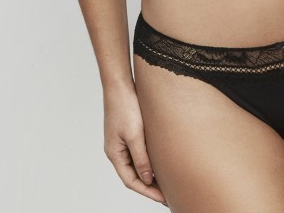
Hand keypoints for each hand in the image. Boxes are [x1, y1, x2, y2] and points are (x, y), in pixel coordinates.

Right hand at [103, 84, 167, 204]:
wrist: (120, 84)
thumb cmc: (125, 106)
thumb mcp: (135, 135)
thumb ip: (141, 158)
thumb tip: (148, 179)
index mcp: (115, 154)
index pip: (131, 181)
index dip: (148, 192)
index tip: (164, 199)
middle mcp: (117, 150)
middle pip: (134, 175)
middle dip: (150, 186)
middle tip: (169, 195)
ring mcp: (122, 141)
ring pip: (137, 164)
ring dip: (151, 173)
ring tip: (168, 181)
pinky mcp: (129, 132)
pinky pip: (139, 152)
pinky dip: (150, 160)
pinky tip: (161, 161)